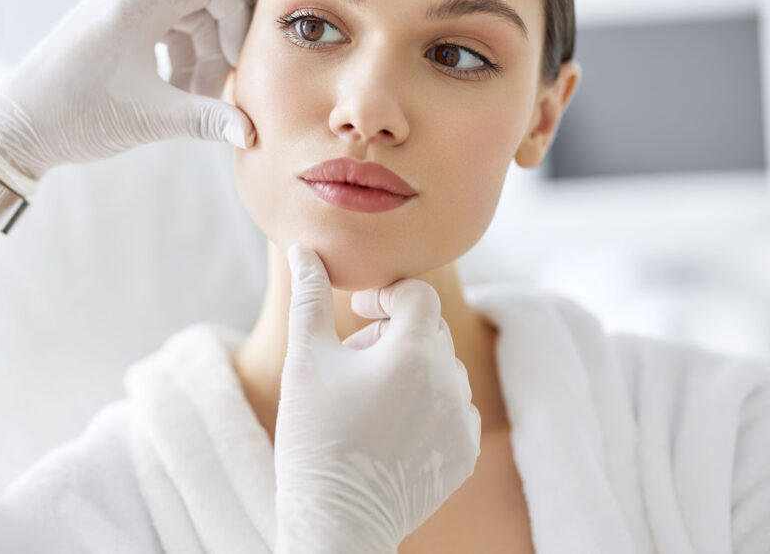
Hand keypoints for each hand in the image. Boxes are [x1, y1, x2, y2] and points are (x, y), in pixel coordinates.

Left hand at [0, 0, 255, 196]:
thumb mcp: (151, 119)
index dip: (235, 18)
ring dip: (192, 59)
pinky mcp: (96, 32)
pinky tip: (163, 95)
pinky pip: (149, 33)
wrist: (13, 130)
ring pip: (173, 22)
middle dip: (213, 50)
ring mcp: (106, 14)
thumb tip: (248, 131)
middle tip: (211, 97)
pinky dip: (168, 60)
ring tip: (187, 102)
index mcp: (136, 6)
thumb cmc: (75, 116)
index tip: (234, 63)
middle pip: (194, 6)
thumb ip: (206, 119)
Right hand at [274, 244, 481, 553]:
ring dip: (411, 370)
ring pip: (442, 370)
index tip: (359, 312)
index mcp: (415, 353)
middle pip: (429, 331)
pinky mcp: (464, 453)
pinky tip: (389, 429)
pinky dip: (427, 407)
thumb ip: (309, 297)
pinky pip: (453, 409)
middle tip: (352, 363)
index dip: (386, 296)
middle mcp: (450, 383)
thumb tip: (304, 249)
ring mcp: (462, 421)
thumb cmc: (314, 436)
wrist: (335, 520)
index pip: (418, 295)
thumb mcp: (306, 360)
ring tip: (367, 399)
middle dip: (393, 334)